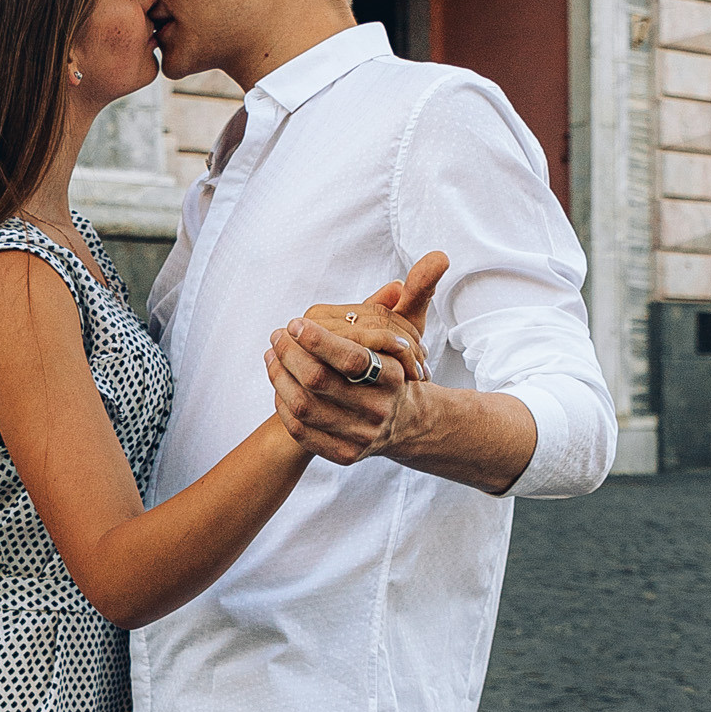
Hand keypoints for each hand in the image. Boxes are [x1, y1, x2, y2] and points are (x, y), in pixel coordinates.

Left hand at [266, 252, 446, 466]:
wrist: (405, 424)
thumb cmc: (399, 367)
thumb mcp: (411, 330)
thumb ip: (418, 293)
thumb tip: (438, 255)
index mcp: (393, 378)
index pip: (352, 358)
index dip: (318, 339)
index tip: (296, 321)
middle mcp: (378, 411)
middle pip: (319, 382)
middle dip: (290, 354)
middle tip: (277, 334)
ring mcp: (360, 437)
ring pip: (304, 407)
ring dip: (280, 377)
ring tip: (272, 354)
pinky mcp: (342, 455)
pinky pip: (301, 431)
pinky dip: (283, 405)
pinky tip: (279, 384)